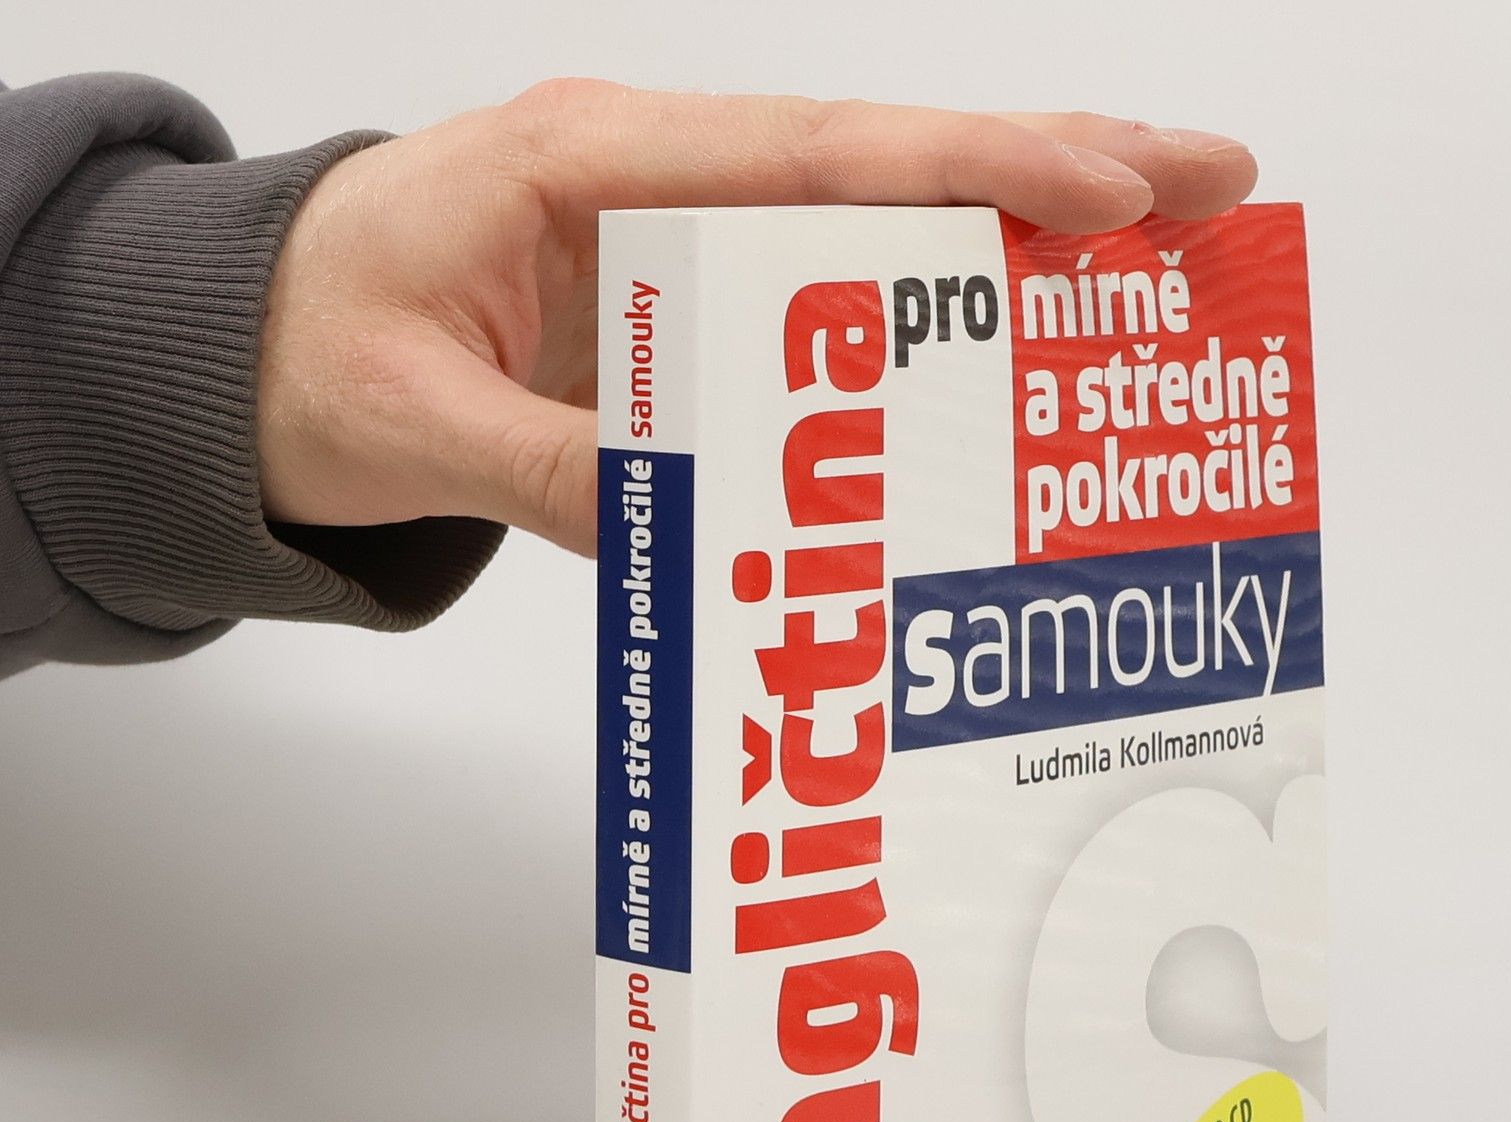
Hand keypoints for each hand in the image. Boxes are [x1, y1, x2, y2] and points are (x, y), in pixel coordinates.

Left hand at [256, 82, 1257, 555]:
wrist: (246, 350)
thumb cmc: (301, 351)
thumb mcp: (403, 419)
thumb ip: (541, 468)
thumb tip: (689, 524)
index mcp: (590, 164)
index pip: (810, 158)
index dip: (968, 175)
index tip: (1106, 194)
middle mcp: (659, 175)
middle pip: (885, 160)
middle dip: (1055, 164)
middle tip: (1213, 183)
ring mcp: (682, 233)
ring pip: (881, 215)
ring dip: (1024, 225)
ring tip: (1168, 243)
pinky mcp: (689, 299)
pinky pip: (835, 290)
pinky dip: (942, 299)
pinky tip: (1027, 324)